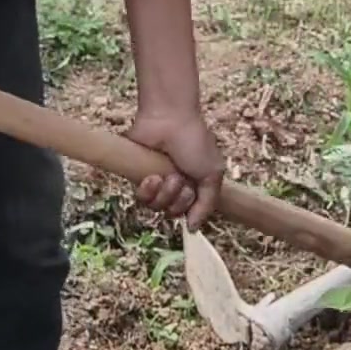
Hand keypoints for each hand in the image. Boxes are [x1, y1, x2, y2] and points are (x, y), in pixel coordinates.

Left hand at [128, 107, 225, 231]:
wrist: (168, 119)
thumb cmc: (194, 142)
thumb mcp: (212, 174)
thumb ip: (207, 204)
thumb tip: (193, 229)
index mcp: (195, 184)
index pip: (190, 212)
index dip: (191, 209)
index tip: (193, 194)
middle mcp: (175, 185)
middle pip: (173, 212)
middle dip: (178, 199)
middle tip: (180, 178)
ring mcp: (156, 182)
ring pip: (156, 207)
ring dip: (164, 193)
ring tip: (167, 175)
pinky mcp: (138, 177)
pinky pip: (140, 198)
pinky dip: (147, 190)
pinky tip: (151, 177)